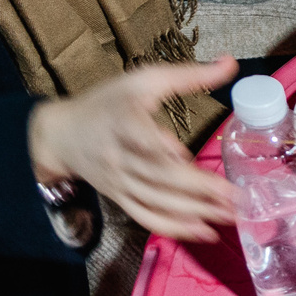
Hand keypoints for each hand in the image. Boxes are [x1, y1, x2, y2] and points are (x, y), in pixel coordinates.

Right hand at [27, 55, 240, 242]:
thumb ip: (189, 75)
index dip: (179, 164)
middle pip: (160, 181)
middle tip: (236, 200)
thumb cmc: (106, 102)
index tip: (205, 168)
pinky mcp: (120, 198)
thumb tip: (230, 63)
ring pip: (156, 203)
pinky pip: (147, 218)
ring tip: (228, 217)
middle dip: (200, 193)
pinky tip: (202, 231)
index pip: (152, 148)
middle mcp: (121, 158)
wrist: (60, 134)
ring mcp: (119, 183)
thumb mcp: (144, 80)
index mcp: (127, 125)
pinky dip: (174, 228)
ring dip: (194, 214)